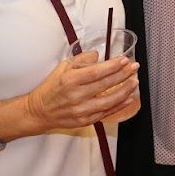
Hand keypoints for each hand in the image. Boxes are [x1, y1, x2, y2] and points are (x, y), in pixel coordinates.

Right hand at [25, 51, 140, 131]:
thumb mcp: (63, 68)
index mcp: (70, 80)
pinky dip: (119, 106)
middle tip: (134, 68)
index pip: (96, 72)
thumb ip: (81, 59)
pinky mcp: (85, 121)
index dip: (113, 66)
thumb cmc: (52, 87)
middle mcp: (76, 96)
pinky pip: (106, 113)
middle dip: (123, 75)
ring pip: (109, 101)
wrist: (39, 111)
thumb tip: (98, 55)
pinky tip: (129, 98)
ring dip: (125, 91)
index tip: (125, 60)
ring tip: (134, 82)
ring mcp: (81, 110)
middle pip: (105, 85)